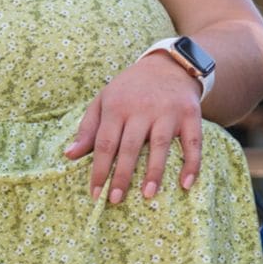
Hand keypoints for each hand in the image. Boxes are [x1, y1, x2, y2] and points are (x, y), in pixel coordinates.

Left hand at [65, 51, 205, 202]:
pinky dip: (191, 163)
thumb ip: (88, 128)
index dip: (99, 169)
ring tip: (148, 194)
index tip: (95, 193)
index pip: (105, 142)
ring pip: (160, 144)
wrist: (169, 64)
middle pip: (130, 146)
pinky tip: (186, 183)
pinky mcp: (190, 114)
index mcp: (117, 106)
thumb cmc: (131, 88)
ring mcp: (168, 111)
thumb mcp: (104, 99)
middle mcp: (142, 108)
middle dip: (122, 174)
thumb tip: (69, 155)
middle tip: (115, 199)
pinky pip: (192, 141)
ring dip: (154, 171)